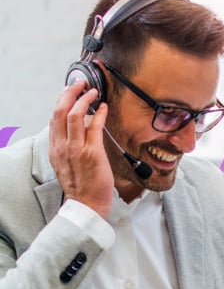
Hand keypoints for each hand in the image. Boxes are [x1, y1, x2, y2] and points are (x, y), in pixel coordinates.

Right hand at [49, 81, 113, 217]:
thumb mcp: (67, 164)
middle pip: (60, 110)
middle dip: (70, 92)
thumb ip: (69, 146)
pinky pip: (94, 127)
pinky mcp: (93, 153)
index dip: (62, 100)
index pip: (54, 117)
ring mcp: (77, 149)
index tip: (69, 91)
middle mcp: (63, 146)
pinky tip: (104, 108)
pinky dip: (100, 114)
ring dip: (85, 99)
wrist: (86, 204)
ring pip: (75, 115)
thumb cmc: (81, 186)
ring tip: (93, 92)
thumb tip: (81, 128)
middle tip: (80, 84)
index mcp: (55, 148)